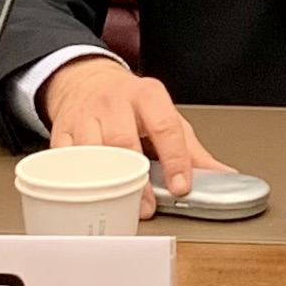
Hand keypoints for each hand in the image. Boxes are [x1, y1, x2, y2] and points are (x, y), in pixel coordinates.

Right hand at [38, 61, 220, 217]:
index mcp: (147, 96)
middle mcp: (115, 103)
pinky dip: (73, 179)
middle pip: (124, 142)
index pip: (165, 127)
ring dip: (105, 183)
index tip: (181, 186)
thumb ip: (191, 149)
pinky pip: (64, 159)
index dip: (175, 159)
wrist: (87, 80)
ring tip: (117, 205)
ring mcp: (85, 116)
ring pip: (92, 151)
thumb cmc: (131, 104)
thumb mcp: (165, 115)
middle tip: (148, 206)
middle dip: (136, 179)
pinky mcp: (61, 131)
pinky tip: (84, 194)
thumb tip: (223, 175)